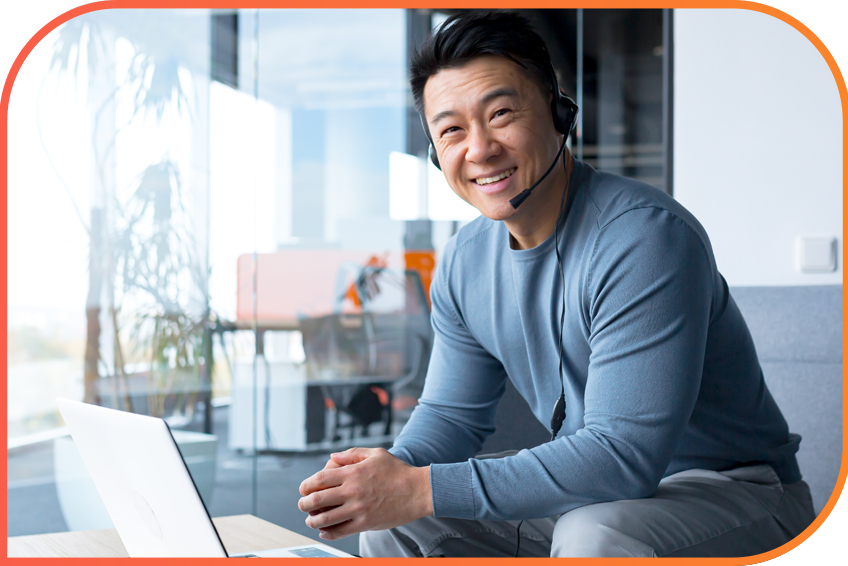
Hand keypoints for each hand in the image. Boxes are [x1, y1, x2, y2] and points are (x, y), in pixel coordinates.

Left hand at [298, 447, 432, 539]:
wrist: (417, 491)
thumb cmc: (398, 471)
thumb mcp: (376, 453)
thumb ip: (352, 453)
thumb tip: (332, 457)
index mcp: (353, 473)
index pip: (319, 479)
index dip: (306, 485)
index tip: (304, 489)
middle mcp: (353, 491)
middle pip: (317, 499)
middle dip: (304, 504)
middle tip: (302, 505)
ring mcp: (358, 509)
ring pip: (325, 518)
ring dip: (313, 521)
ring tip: (311, 520)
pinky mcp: (365, 523)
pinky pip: (340, 531)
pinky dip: (328, 533)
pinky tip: (325, 532)